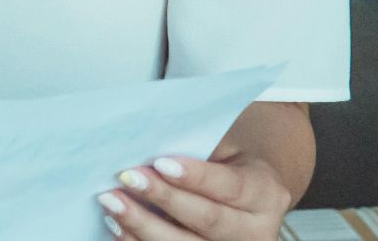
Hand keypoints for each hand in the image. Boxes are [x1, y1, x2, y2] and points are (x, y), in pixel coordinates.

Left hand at [99, 151, 293, 239]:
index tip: (160, 163)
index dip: (196, 177)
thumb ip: (194, 151)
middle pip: (208, 220)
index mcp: (265, 193)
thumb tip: (146, 147)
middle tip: (127, 179)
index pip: (230, 186)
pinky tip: (117, 227)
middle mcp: (257, 230)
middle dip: (164, 199)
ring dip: (144, 227)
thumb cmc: (223, 164)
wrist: (243, 196)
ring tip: (112, 204)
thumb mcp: (222, 150)